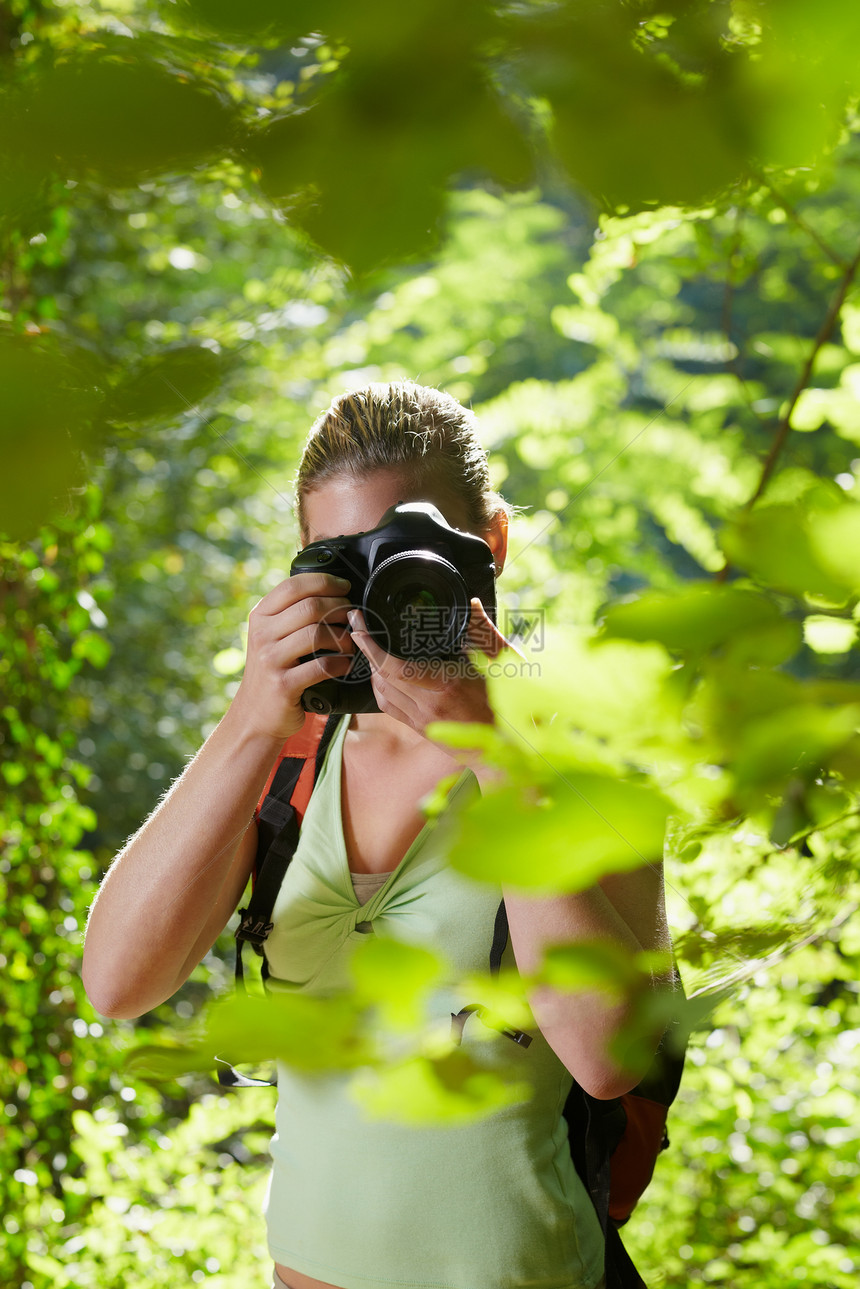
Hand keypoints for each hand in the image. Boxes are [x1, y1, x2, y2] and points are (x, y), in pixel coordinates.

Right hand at [230, 572, 355, 741]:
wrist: (255, 715)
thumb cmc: (273, 671)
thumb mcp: (271, 637)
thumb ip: (290, 614)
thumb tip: (329, 591)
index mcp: (260, 616)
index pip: (293, 586)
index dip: (324, 582)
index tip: (344, 587)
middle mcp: (261, 634)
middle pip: (309, 607)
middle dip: (339, 608)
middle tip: (351, 616)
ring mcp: (270, 660)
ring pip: (316, 633)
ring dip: (342, 636)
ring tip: (350, 642)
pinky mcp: (283, 684)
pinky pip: (321, 666)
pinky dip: (340, 664)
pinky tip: (345, 664)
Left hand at [347, 597, 513, 745]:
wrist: (513, 745)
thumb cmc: (511, 702)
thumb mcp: (503, 661)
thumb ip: (482, 630)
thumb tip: (470, 604)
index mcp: (447, 685)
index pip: (394, 666)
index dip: (371, 645)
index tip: (360, 626)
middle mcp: (430, 706)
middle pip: (382, 677)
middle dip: (366, 651)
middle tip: (360, 628)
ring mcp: (424, 721)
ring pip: (382, 694)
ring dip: (372, 670)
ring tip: (370, 647)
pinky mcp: (423, 730)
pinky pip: (390, 708)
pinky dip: (381, 688)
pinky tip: (383, 674)